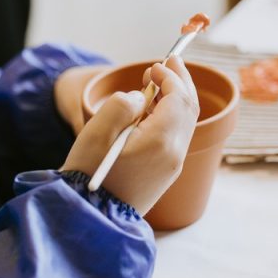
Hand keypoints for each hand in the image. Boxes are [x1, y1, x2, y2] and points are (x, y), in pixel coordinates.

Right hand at [61, 56, 198, 214]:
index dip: (170, 76)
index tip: (155, 65)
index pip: (178, 98)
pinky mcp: (165, 175)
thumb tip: (140, 99)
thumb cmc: (88, 172)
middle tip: (171, 62)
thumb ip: (122, 104)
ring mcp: (172, 167)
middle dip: (181, 83)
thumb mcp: (98, 131)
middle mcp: (174, 154)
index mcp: (161, 140)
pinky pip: (176, 138)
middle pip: (189, 109)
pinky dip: (171, 117)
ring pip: (185, 124)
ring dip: (176, 99)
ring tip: (158, 83)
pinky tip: (154, 110)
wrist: (89, 216)